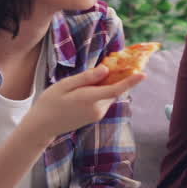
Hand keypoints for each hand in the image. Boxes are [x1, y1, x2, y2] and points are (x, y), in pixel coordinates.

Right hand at [23, 66, 144, 141]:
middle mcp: (98, 109)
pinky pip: (104, 100)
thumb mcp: (65, 85)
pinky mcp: (95, 116)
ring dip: (109, 84)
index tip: (143, 74)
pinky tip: (93, 85)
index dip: (131, 81)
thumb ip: (86, 78)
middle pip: (114, 90)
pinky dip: (104, 91)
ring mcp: (97, 114)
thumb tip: (106, 69)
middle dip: (118, 77)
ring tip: (98, 73)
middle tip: (117, 61)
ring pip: (109, 94)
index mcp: (90, 99)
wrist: (43, 126)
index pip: (116, 89)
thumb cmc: (50, 103)